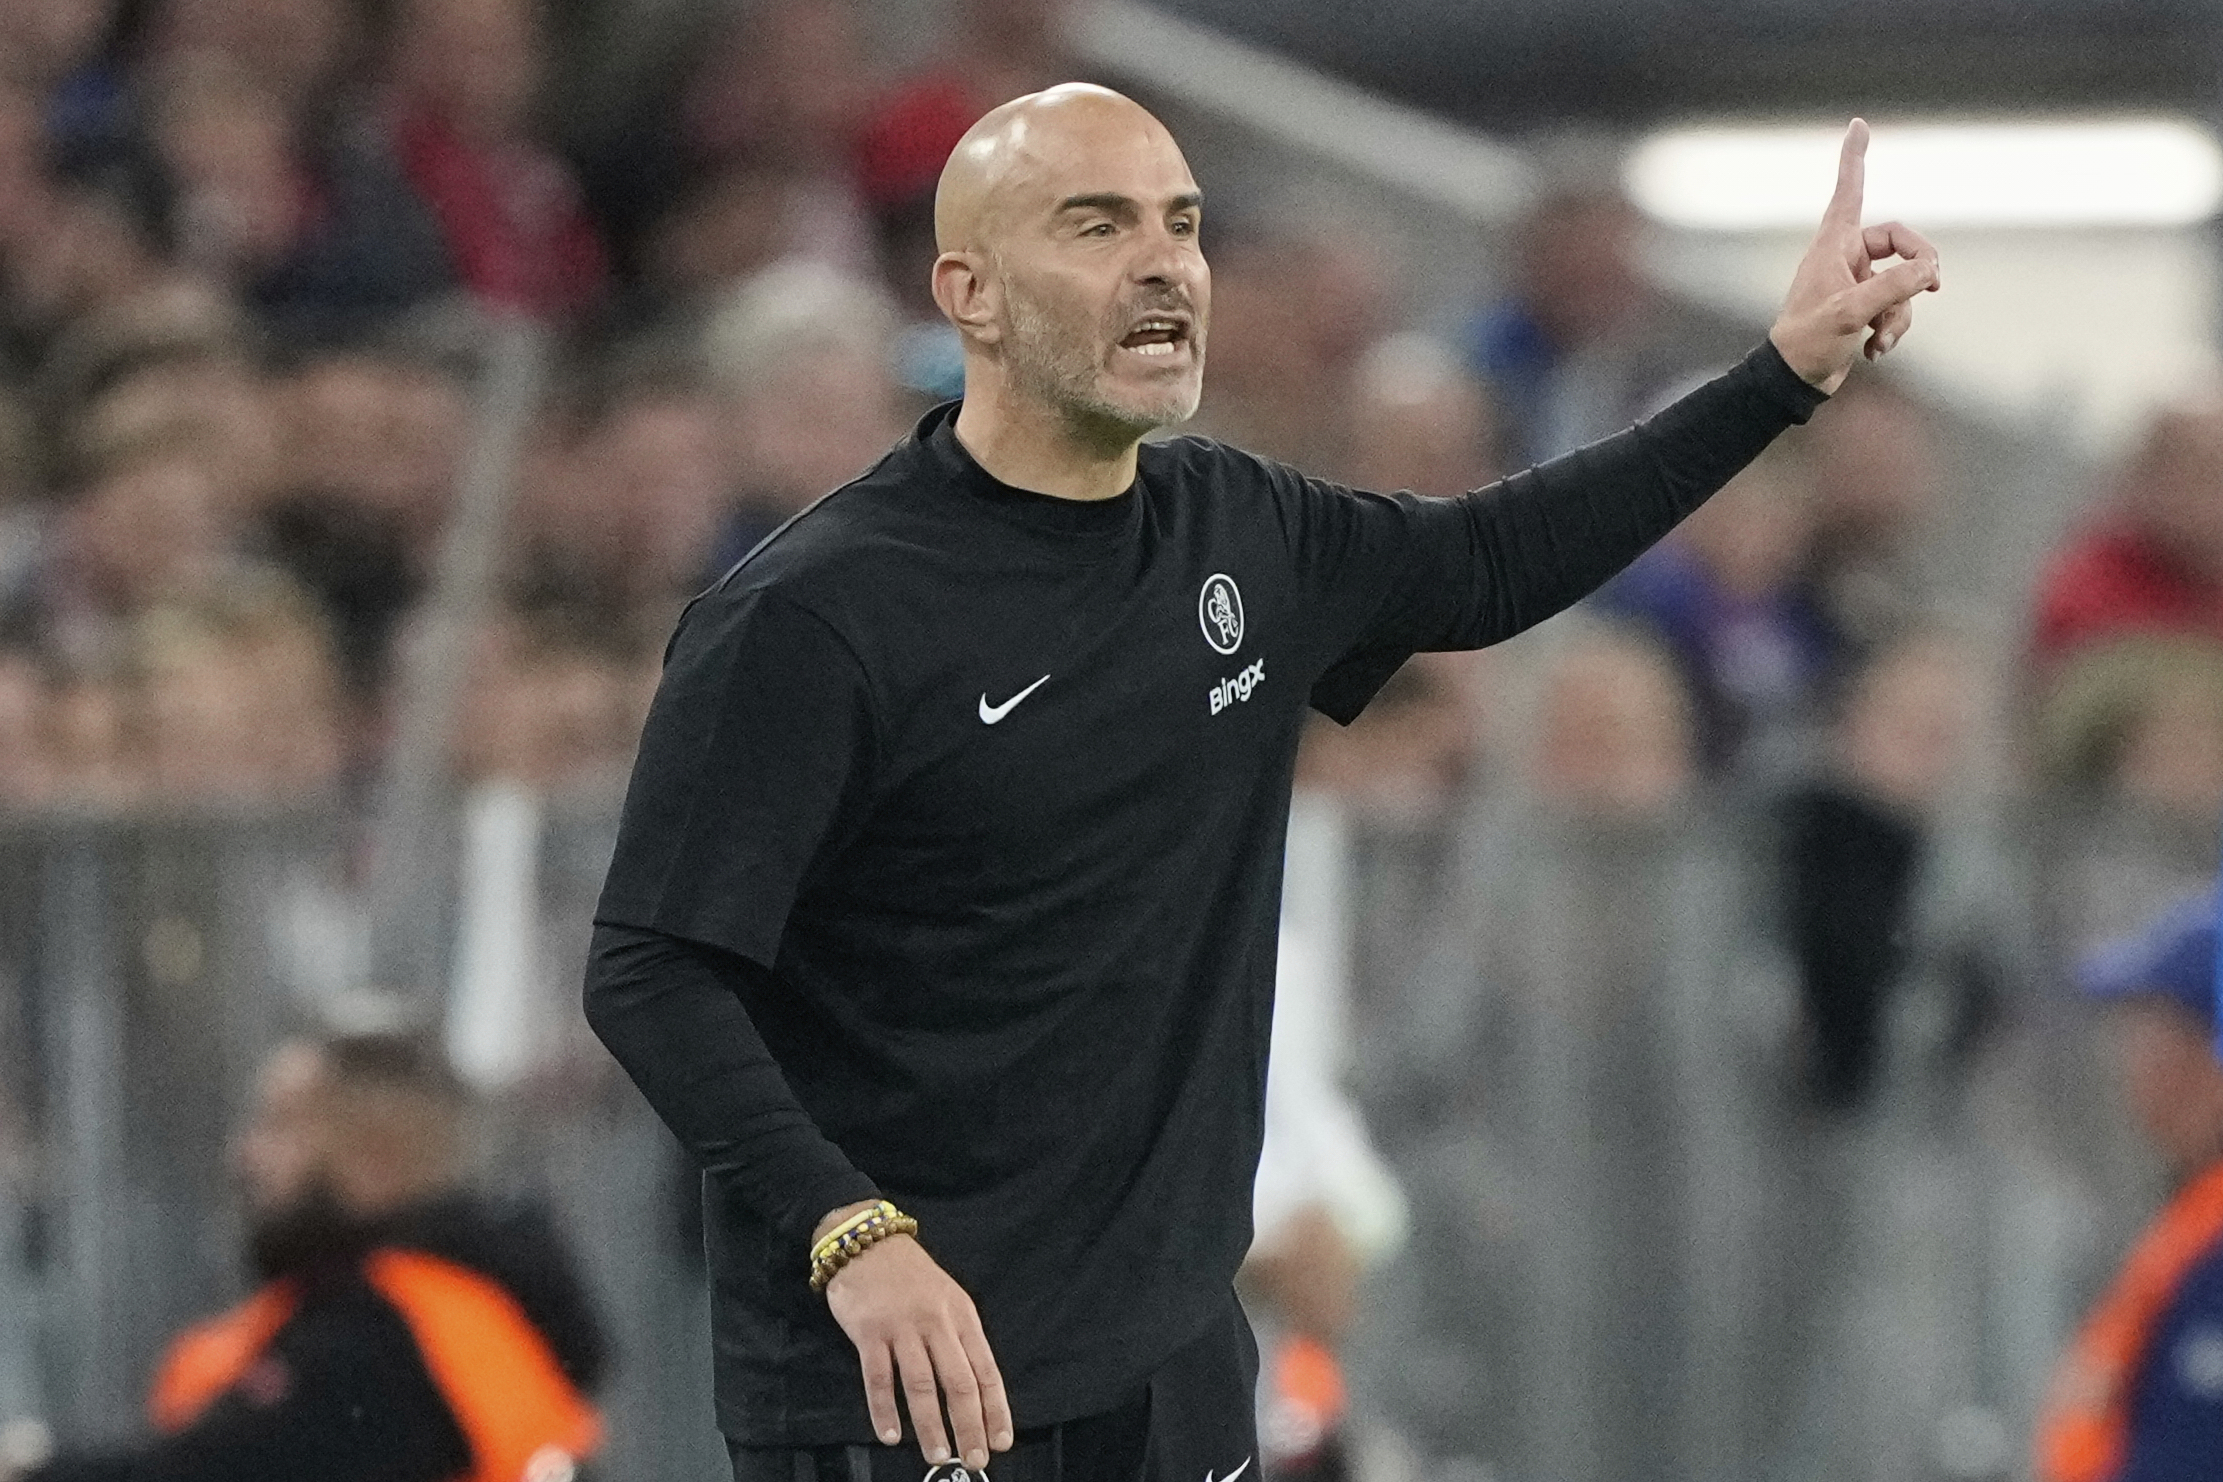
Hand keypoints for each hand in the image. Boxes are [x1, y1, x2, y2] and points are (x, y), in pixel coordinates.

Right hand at [820, 1217, 1012, 1470]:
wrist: (867, 1241)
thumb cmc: (911, 1277)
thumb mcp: (948, 1299)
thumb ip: (959, 1339)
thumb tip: (976, 1392)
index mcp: (963, 1316)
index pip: (986, 1370)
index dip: (996, 1409)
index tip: (1002, 1440)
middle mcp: (936, 1322)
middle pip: (959, 1382)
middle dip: (970, 1426)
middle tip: (975, 1459)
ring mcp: (902, 1327)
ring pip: (921, 1385)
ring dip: (931, 1425)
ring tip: (939, 1456)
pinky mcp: (869, 1332)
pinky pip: (879, 1378)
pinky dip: (885, 1410)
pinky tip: (891, 1434)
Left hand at [1768, 119, 1940, 393]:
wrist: (1793, 382)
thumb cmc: (1809, 341)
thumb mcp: (1852, 312)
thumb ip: (1894, 287)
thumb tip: (1928, 269)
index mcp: (1833, 246)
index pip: (1849, 191)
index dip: (1855, 158)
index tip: (1858, 124)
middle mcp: (1845, 258)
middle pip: (1902, 243)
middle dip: (1919, 269)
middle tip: (1933, 284)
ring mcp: (1856, 283)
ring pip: (1903, 284)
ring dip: (1901, 314)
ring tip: (1880, 340)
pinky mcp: (1863, 308)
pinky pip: (1896, 308)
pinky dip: (1892, 330)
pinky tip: (1872, 352)